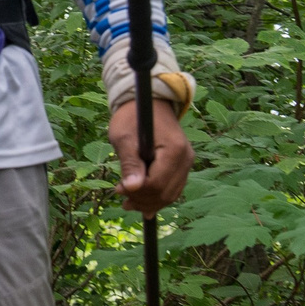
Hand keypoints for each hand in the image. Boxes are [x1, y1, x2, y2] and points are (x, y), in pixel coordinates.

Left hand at [108, 95, 192, 214]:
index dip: (137, 192)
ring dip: (149, 202)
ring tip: (128, 202)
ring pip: (170, 194)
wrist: (149, 103)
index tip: (118, 189)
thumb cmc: (132, 117)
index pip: (157, 184)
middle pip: (165, 193)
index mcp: (174, 150)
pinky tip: (140, 201)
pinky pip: (172, 188)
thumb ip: (130, 163)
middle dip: (142, 200)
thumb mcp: (124, 138)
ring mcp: (187, 162)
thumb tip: (131, 188)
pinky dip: (157, 196)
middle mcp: (186, 158)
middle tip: (120, 195)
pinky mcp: (183, 165)